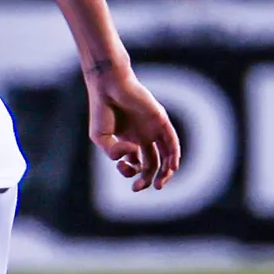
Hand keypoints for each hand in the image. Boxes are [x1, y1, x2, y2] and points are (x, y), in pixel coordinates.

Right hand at [88, 66, 180, 191]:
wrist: (107, 85)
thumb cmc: (101, 110)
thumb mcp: (100, 138)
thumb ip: (114, 152)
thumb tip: (133, 153)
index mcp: (129, 141)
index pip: (136, 164)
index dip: (129, 172)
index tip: (120, 166)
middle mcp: (143, 137)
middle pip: (152, 165)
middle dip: (146, 179)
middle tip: (138, 188)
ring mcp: (153, 129)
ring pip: (166, 156)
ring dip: (165, 173)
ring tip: (159, 185)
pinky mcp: (160, 120)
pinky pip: (172, 141)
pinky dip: (174, 155)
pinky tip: (171, 167)